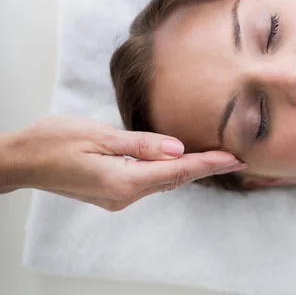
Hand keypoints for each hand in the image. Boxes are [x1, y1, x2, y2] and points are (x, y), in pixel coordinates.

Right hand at [0, 115, 245, 210]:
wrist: (21, 159)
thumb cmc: (54, 141)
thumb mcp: (99, 135)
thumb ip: (141, 144)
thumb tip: (178, 149)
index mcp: (123, 181)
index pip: (177, 172)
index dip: (209, 164)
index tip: (235, 159)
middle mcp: (124, 195)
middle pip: (175, 179)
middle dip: (207, 168)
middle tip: (236, 158)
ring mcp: (117, 198)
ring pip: (163, 182)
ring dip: (191, 171)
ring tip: (218, 159)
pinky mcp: (111, 193)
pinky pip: (149, 182)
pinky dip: (170, 172)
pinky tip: (182, 163)